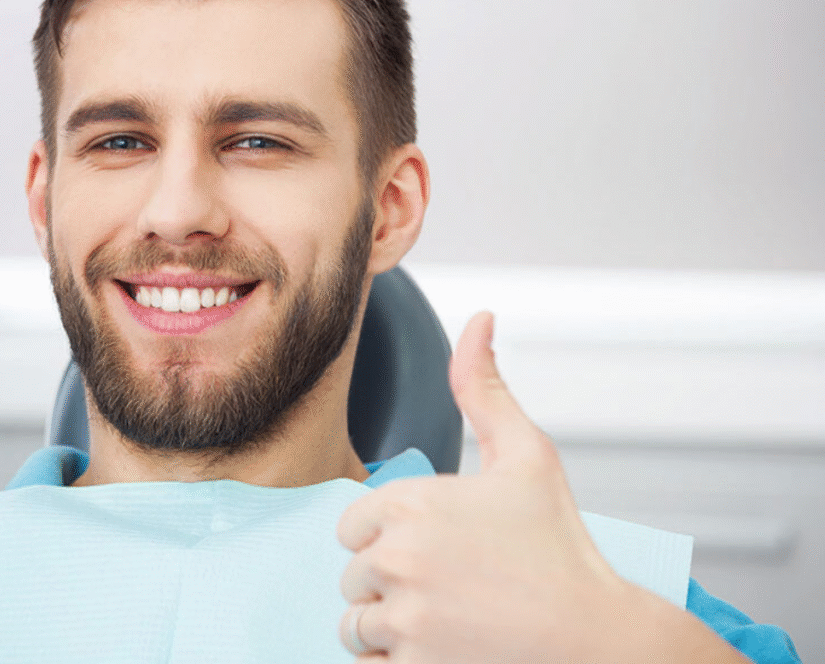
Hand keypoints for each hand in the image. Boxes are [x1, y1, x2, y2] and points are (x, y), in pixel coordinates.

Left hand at [336, 311, 637, 662]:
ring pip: (356, 625)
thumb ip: (485, 386)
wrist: (597, 640)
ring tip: (447, 620)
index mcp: (409, 503)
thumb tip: (479, 319)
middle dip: (390, 583)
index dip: (388, 537)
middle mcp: (396, 559)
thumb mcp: (527, 454)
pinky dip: (393, 663)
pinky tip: (439, 651)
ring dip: (390, 626)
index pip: (352, 526)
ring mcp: (403, 621)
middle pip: (353, 575)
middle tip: (452, 586)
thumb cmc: (561, 547)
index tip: (435, 547)